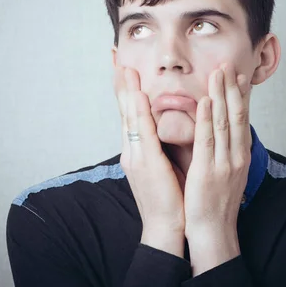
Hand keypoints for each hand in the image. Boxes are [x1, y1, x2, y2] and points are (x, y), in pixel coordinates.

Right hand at [113, 66, 185, 256]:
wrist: (166, 226)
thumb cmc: (168, 197)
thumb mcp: (162, 166)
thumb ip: (158, 146)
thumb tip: (162, 129)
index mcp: (137, 150)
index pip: (130, 115)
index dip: (126, 92)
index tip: (124, 70)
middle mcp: (132, 150)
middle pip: (124, 112)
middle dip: (121, 85)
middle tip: (117, 60)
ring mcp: (135, 156)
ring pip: (130, 118)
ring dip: (127, 92)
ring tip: (125, 69)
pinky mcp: (145, 163)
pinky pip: (142, 132)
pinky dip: (139, 112)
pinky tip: (138, 96)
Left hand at [183, 63, 251, 273]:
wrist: (214, 231)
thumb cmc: (217, 202)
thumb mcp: (229, 172)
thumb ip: (227, 151)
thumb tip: (227, 133)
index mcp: (239, 154)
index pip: (241, 118)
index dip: (240, 95)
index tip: (238, 74)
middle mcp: (236, 155)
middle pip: (236, 115)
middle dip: (232, 87)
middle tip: (227, 63)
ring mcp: (224, 163)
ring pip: (223, 122)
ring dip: (220, 95)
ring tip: (217, 72)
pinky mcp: (207, 171)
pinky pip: (208, 141)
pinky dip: (206, 119)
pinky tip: (204, 102)